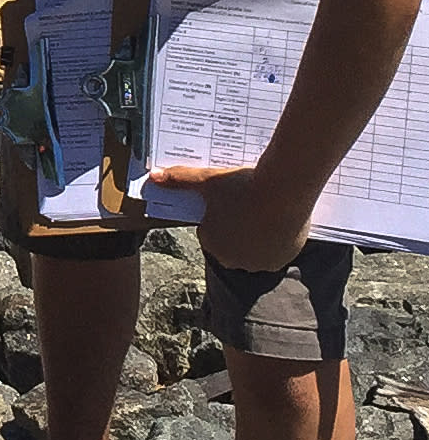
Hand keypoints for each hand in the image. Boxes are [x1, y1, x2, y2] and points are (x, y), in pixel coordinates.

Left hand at [148, 161, 313, 274]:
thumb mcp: (208, 180)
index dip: (221, 214)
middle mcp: (232, 260)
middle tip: (249, 203)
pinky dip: (275, 241)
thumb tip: (154, 175)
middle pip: (233, 241)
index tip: (232, 199)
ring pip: (254, 248)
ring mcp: (257, 264)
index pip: (212, 230)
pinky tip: (278, 222)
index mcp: (211, 243)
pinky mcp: (279, 261)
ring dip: (257, 236)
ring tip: (264, 211)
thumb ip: (181, 180)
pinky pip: (274, 252)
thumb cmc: (242, 186)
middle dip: (238, 226)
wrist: (284, 192)